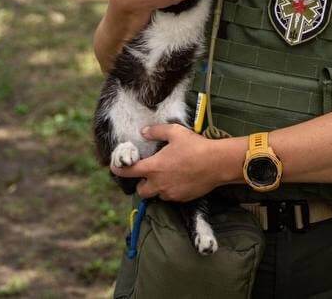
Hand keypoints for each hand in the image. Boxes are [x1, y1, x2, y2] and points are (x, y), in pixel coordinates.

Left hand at [111, 124, 234, 200]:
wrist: (217, 163)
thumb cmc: (195, 146)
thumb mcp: (175, 132)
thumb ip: (156, 132)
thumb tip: (143, 132)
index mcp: (153, 167)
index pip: (129, 172)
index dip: (118, 170)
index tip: (114, 168)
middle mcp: (158, 183)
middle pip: (141, 191)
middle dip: (141, 184)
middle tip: (148, 174)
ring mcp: (170, 193)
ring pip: (157, 194)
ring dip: (157, 187)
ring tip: (166, 176)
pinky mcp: (181, 198)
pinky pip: (171, 197)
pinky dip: (170, 190)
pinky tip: (179, 180)